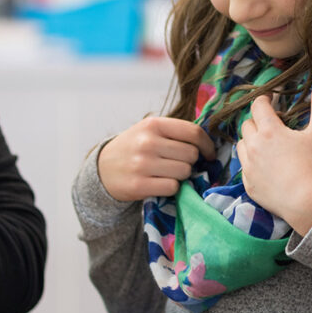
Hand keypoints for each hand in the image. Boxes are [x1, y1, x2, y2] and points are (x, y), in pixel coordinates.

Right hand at [97, 116, 216, 201]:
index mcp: (153, 124)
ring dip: (181, 176)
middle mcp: (147, 142)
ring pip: (184, 172)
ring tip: (168, 173)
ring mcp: (142, 164)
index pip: (194, 132)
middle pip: (191, 154)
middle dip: (190, 162)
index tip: (209, 154)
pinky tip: (160, 183)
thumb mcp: (149, 131)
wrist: (103, 169)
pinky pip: (173, 187)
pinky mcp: (139, 185)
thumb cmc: (134, 148)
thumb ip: (175, 133)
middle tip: (179, 164)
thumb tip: (208, 145)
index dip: (207, 145)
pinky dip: (172, 188)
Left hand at [236, 76, 311, 232]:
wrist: (310, 204)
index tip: (271, 101)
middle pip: (247, 124)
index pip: (258, 106)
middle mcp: (254, 146)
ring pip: (241, 145)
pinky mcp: (249, 185)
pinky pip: (244, 167)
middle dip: (258, 121)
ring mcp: (249, 167)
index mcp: (270, 130)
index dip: (265, 101)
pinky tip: (267, 166)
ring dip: (251, 141)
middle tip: (272, 126)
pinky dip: (252, 163)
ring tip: (267, 146)